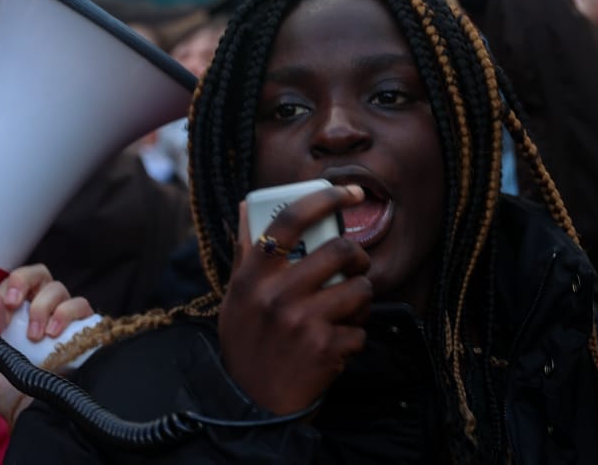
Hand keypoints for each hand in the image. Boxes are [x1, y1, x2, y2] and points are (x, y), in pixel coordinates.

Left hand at [0, 264, 92, 421]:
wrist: (34, 415)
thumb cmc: (9, 395)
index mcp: (15, 317)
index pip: (13, 284)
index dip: (9, 286)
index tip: (5, 305)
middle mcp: (40, 312)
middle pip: (39, 274)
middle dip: (26, 281)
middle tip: (18, 304)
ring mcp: (62, 318)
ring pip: (58, 288)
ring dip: (44, 306)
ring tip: (37, 335)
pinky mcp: (82, 328)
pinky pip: (81, 305)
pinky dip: (67, 313)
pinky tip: (55, 333)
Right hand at [218, 184, 371, 414]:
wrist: (250, 407)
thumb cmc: (247, 344)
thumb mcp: (236, 296)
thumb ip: (245, 252)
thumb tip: (245, 203)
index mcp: (253, 276)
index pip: (291, 219)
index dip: (325, 197)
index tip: (350, 191)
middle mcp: (277, 294)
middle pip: (340, 250)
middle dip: (358, 257)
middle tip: (355, 266)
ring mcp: (303, 322)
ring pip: (360, 288)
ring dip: (361, 299)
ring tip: (346, 311)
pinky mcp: (325, 349)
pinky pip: (360, 330)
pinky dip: (354, 337)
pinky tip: (335, 346)